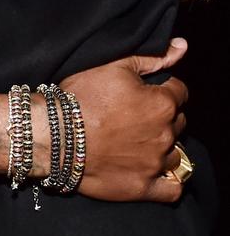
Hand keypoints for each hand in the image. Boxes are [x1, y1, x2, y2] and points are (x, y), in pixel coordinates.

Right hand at [62, 38, 187, 201]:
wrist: (54, 134)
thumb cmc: (82, 96)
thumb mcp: (115, 65)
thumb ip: (152, 58)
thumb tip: (181, 46)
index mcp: (161, 104)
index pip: (179, 92)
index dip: (164, 88)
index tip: (147, 90)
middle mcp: (164, 134)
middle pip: (177, 122)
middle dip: (163, 116)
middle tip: (137, 113)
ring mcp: (154, 164)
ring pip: (175, 153)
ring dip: (163, 145)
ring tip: (139, 139)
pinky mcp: (142, 187)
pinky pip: (172, 189)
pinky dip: (168, 180)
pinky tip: (155, 169)